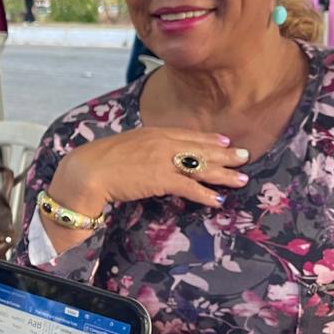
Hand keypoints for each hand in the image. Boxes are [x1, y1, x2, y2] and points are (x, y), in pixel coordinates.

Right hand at [48, 127, 250, 212]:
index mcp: (153, 132)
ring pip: (201, 167)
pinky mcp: (161, 179)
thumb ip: (143, 149)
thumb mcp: (126, 147)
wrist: (88, 170)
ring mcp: (163, 160)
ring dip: (223, 174)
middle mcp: (162, 143)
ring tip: (241, 180)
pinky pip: (189, 187)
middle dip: (225, 155)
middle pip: (200, 149)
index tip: (225, 142)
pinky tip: (218, 200)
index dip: (209, 140)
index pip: (188, 135)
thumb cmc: (100, 161)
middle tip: (246, 157)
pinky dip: (205, 194)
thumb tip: (151, 158)